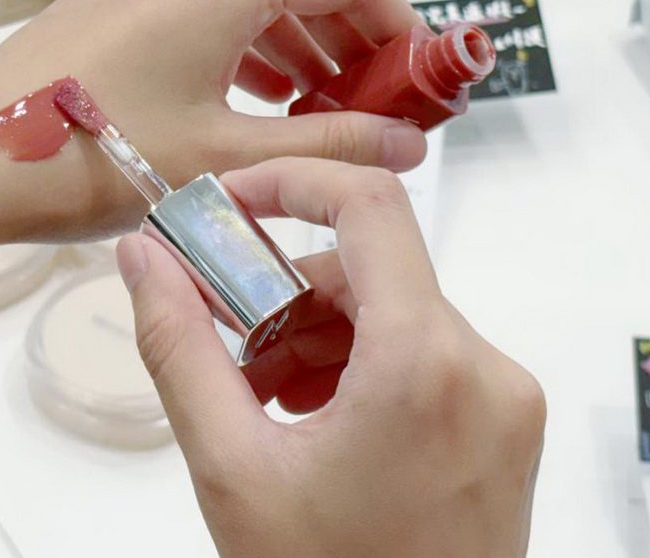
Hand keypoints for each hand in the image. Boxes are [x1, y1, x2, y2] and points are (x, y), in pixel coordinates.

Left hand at [0, 0, 427, 253]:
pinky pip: (201, 5)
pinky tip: (252, 100)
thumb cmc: (94, 159)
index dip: (396, 22)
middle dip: (347, 42)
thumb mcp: (226, 158)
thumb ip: (332, 145)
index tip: (420, 79)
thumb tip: (412, 148)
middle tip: (375, 109)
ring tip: (321, 113)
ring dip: (295, 48)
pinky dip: (242, 46)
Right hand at [115, 158, 545, 557]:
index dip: (293, 181)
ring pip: (399, 314)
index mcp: (423, 363)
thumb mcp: (231, 468)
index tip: (233, 200)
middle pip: (374, 269)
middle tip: (232, 349)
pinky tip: (318, 423)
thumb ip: (180, 348)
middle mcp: (484, 367)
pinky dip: (366, 367)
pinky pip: (428, 356)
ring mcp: (506, 399)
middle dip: (290, 295)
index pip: (370, 205)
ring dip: (324, 337)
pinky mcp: (508, 426)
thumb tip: (141, 258)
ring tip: (268, 404)